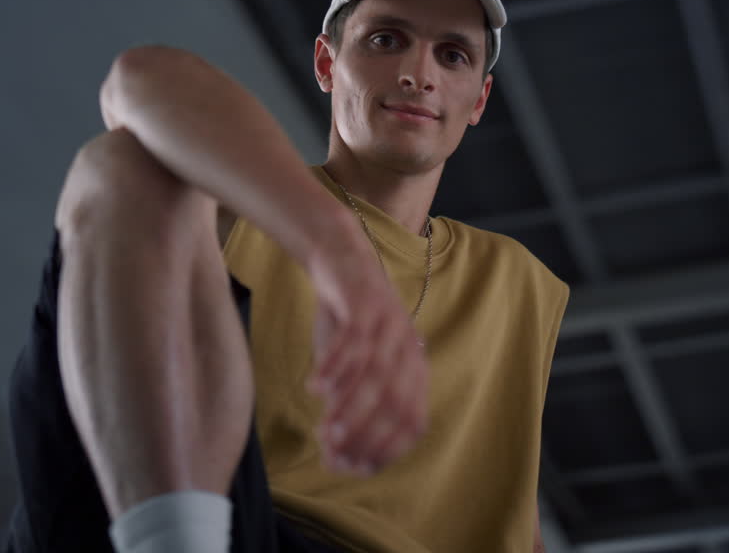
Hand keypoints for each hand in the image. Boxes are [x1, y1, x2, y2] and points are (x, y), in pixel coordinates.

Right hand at [305, 244, 428, 475]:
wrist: (343, 262)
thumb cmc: (347, 325)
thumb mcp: (354, 368)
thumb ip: (347, 405)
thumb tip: (335, 454)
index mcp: (415, 370)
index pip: (413, 421)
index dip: (386, 447)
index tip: (353, 465)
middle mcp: (409, 349)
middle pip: (395, 401)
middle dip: (365, 431)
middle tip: (333, 448)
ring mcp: (391, 324)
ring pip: (375, 373)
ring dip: (350, 405)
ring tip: (325, 427)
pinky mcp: (367, 303)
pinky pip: (353, 340)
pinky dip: (334, 366)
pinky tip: (313, 386)